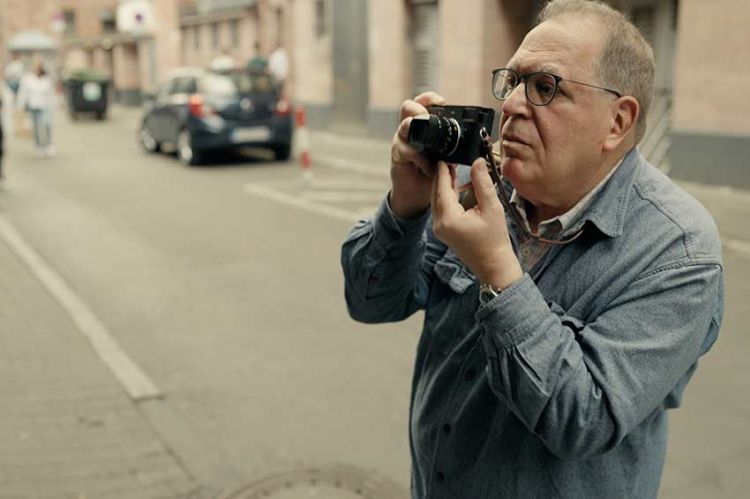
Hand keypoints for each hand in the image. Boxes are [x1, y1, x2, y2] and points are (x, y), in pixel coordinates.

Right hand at [389, 91, 445, 218]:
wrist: (418, 193)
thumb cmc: (433, 170)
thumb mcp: (447, 154)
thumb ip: (453, 144)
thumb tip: (474, 138)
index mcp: (422, 124)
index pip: (422, 102)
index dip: (430, 98)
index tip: (442, 102)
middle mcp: (409, 129)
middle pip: (408, 107)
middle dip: (421, 111)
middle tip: (431, 121)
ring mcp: (401, 141)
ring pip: (405, 125)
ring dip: (420, 131)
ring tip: (432, 147)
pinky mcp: (398, 156)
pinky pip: (408, 150)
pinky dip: (422, 159)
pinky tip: (430, 168)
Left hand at [431, 158, 522, 289]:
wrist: (493, 263)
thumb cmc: (495, 238)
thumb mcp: (491, 207)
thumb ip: (482, 183)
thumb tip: (477, 161)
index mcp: (448, 219)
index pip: (442, 189)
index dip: (443, 171)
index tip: (444, 157)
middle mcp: (439, 224)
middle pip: (436, 194)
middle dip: (441, 176)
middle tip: (446, 159)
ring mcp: (439, 229)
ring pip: (437, 201)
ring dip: (444, 186)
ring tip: (451, 169)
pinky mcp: (443, 231)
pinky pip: (441, 209)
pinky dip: (447, 197)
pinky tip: (455, 187)